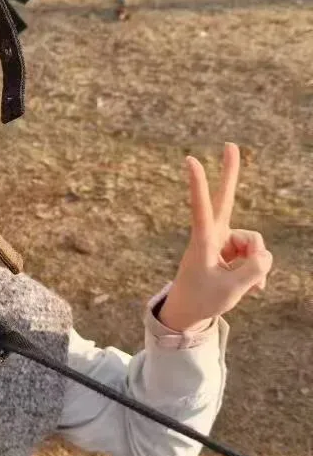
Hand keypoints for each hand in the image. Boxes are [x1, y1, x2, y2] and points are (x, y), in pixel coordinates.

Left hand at [159, 143, 271, 332]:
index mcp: (202, 241)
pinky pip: (254, 255)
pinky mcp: (231, 248)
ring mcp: (223, 240)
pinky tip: (250, 287)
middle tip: (230, 144)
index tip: (190, 160)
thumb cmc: (203, 299)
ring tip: (244, 285)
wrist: (190, 311)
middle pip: (225, 199)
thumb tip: (266, 253)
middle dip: (230, 173)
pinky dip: (256, 272)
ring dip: (256, 265)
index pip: (201, 208)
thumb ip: (254, 270)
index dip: (198, 185)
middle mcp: (213, 235)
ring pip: (254, 244)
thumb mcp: (232, 289)